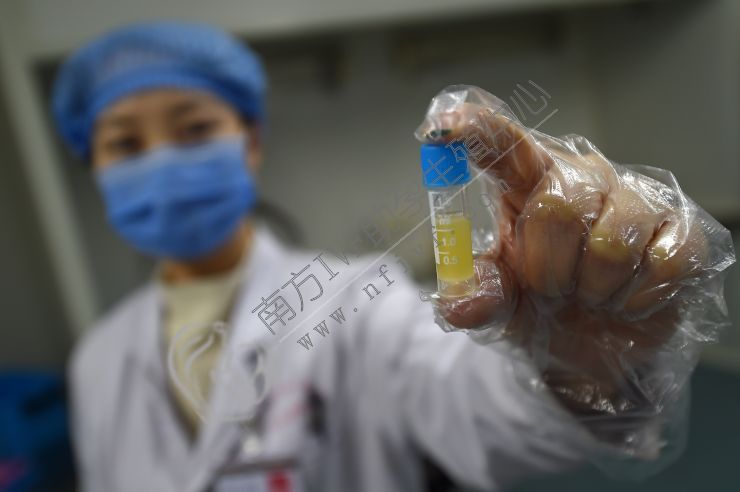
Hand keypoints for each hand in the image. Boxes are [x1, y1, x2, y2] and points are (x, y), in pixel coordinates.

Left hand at [418, 87, 732, 417]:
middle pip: (558, 207)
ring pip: (611, 241)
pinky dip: (636, 300)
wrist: (590, 346)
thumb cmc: (539, 304)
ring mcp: (637, 200)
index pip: (503, 145)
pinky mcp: (681, 231)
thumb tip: (458, 306)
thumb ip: (477, 296)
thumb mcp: (499, 302)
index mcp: (529, 183)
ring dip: (591, 288)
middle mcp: (584, 179)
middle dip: (547, 269)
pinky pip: (665, 264)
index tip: (443, 128)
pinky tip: (626, 301)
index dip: (477, 130)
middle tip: (550, 291)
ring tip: (588, 296)